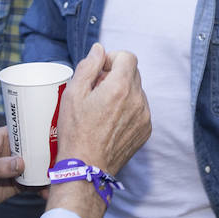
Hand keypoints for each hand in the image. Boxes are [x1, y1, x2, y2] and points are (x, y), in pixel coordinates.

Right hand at [47, 44, 149, 217]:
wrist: (87, 168)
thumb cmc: (76, 132)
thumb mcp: (73, 94)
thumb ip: (88, 66)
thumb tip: (98, 49)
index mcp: (120, 87)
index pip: (128, 57)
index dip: (112, 59)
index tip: (99, 71)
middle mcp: (138, 100)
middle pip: (132, 73)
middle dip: (115, 75)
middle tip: (96, 90)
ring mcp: (144, 116)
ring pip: (137, 91)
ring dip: (122, 92)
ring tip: (102, 109)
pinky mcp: (146, 130)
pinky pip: (140, 109)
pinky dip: (128, 109)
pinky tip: (110, 122)